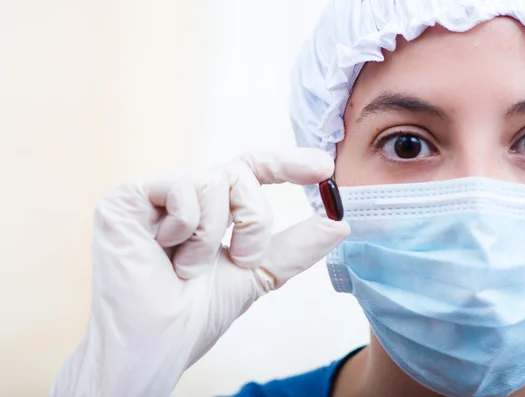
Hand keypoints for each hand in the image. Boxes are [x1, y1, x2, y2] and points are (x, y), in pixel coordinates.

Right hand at [49, 148, 349, 396]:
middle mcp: (184, 196)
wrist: (159, 342)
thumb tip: (340, 223)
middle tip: (242, 259)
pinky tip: (164, 253)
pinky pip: (182, 189)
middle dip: (254, 220)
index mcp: (211, 209)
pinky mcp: (126, 200)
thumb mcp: (259, 273)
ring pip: (213, 179)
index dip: (286, 163)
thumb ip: (295, 246)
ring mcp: (154, 196)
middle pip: (239, 172)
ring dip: (215, 235)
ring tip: (190, 268)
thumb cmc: (197, 314)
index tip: (323, 168)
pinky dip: (186, 229)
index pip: (251, 169)